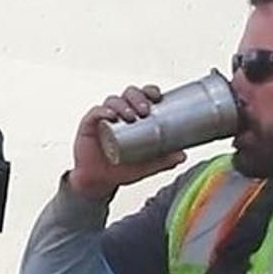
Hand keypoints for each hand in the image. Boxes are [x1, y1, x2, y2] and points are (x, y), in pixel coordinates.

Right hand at [70, 84, 185, 200]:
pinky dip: (103, 111)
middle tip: (145, 110)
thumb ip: (164, 160)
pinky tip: (111, 116)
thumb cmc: (121, 169)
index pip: (142, 96)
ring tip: (130, 116)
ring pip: (113, 101)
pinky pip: (95, 113)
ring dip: (123, 105)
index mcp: (134, 116)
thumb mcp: (146, 166)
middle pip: (129, 94)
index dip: (149, 91)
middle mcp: (119, 113)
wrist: (98, 182)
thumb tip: (183, 155)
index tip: (157, 96)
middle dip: (138, 97)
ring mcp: (103, 117)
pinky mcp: (89, 124)